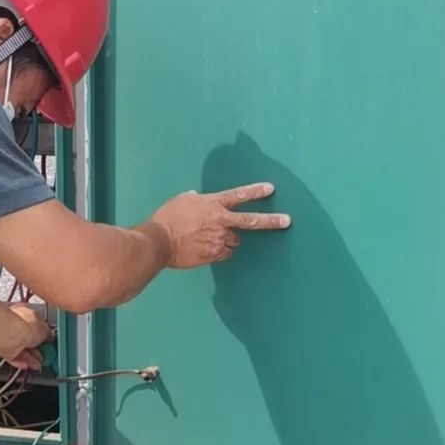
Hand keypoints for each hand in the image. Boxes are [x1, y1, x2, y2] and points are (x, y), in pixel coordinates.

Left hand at [0, 302, 52, 370]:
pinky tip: (25, 364)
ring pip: (19, 348)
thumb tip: (50, 335)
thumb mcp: (45, 329)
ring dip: (29, 357)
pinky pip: (11, 355)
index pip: (35, 324)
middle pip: (26, 337)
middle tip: (42, 355)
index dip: (42, 335)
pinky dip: (19, 360)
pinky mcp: (1, 347)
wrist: (9, 334)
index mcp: (25, 312)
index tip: (47, 342)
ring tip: (36, 364)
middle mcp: (14, 322)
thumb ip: (48, 333)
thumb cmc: (24, 325)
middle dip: (35, 349)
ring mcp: (6, 334)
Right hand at [150, 184, 290, 267]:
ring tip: (210, 239)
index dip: (255, 191)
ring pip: (234, 241)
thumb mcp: (180, 201)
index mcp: (213, 204)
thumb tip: (196, 197)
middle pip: (251, 221)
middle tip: (286, 221)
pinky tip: (206, 250)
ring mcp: (219, 239)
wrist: (158, 242)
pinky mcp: (214, 255)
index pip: (239, 195)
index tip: (270, 189)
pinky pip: (224, 254)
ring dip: (228, 240)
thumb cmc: (166, 219)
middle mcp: (221, 221)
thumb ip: (193, 199)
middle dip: (271, 221)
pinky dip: (219, 252)